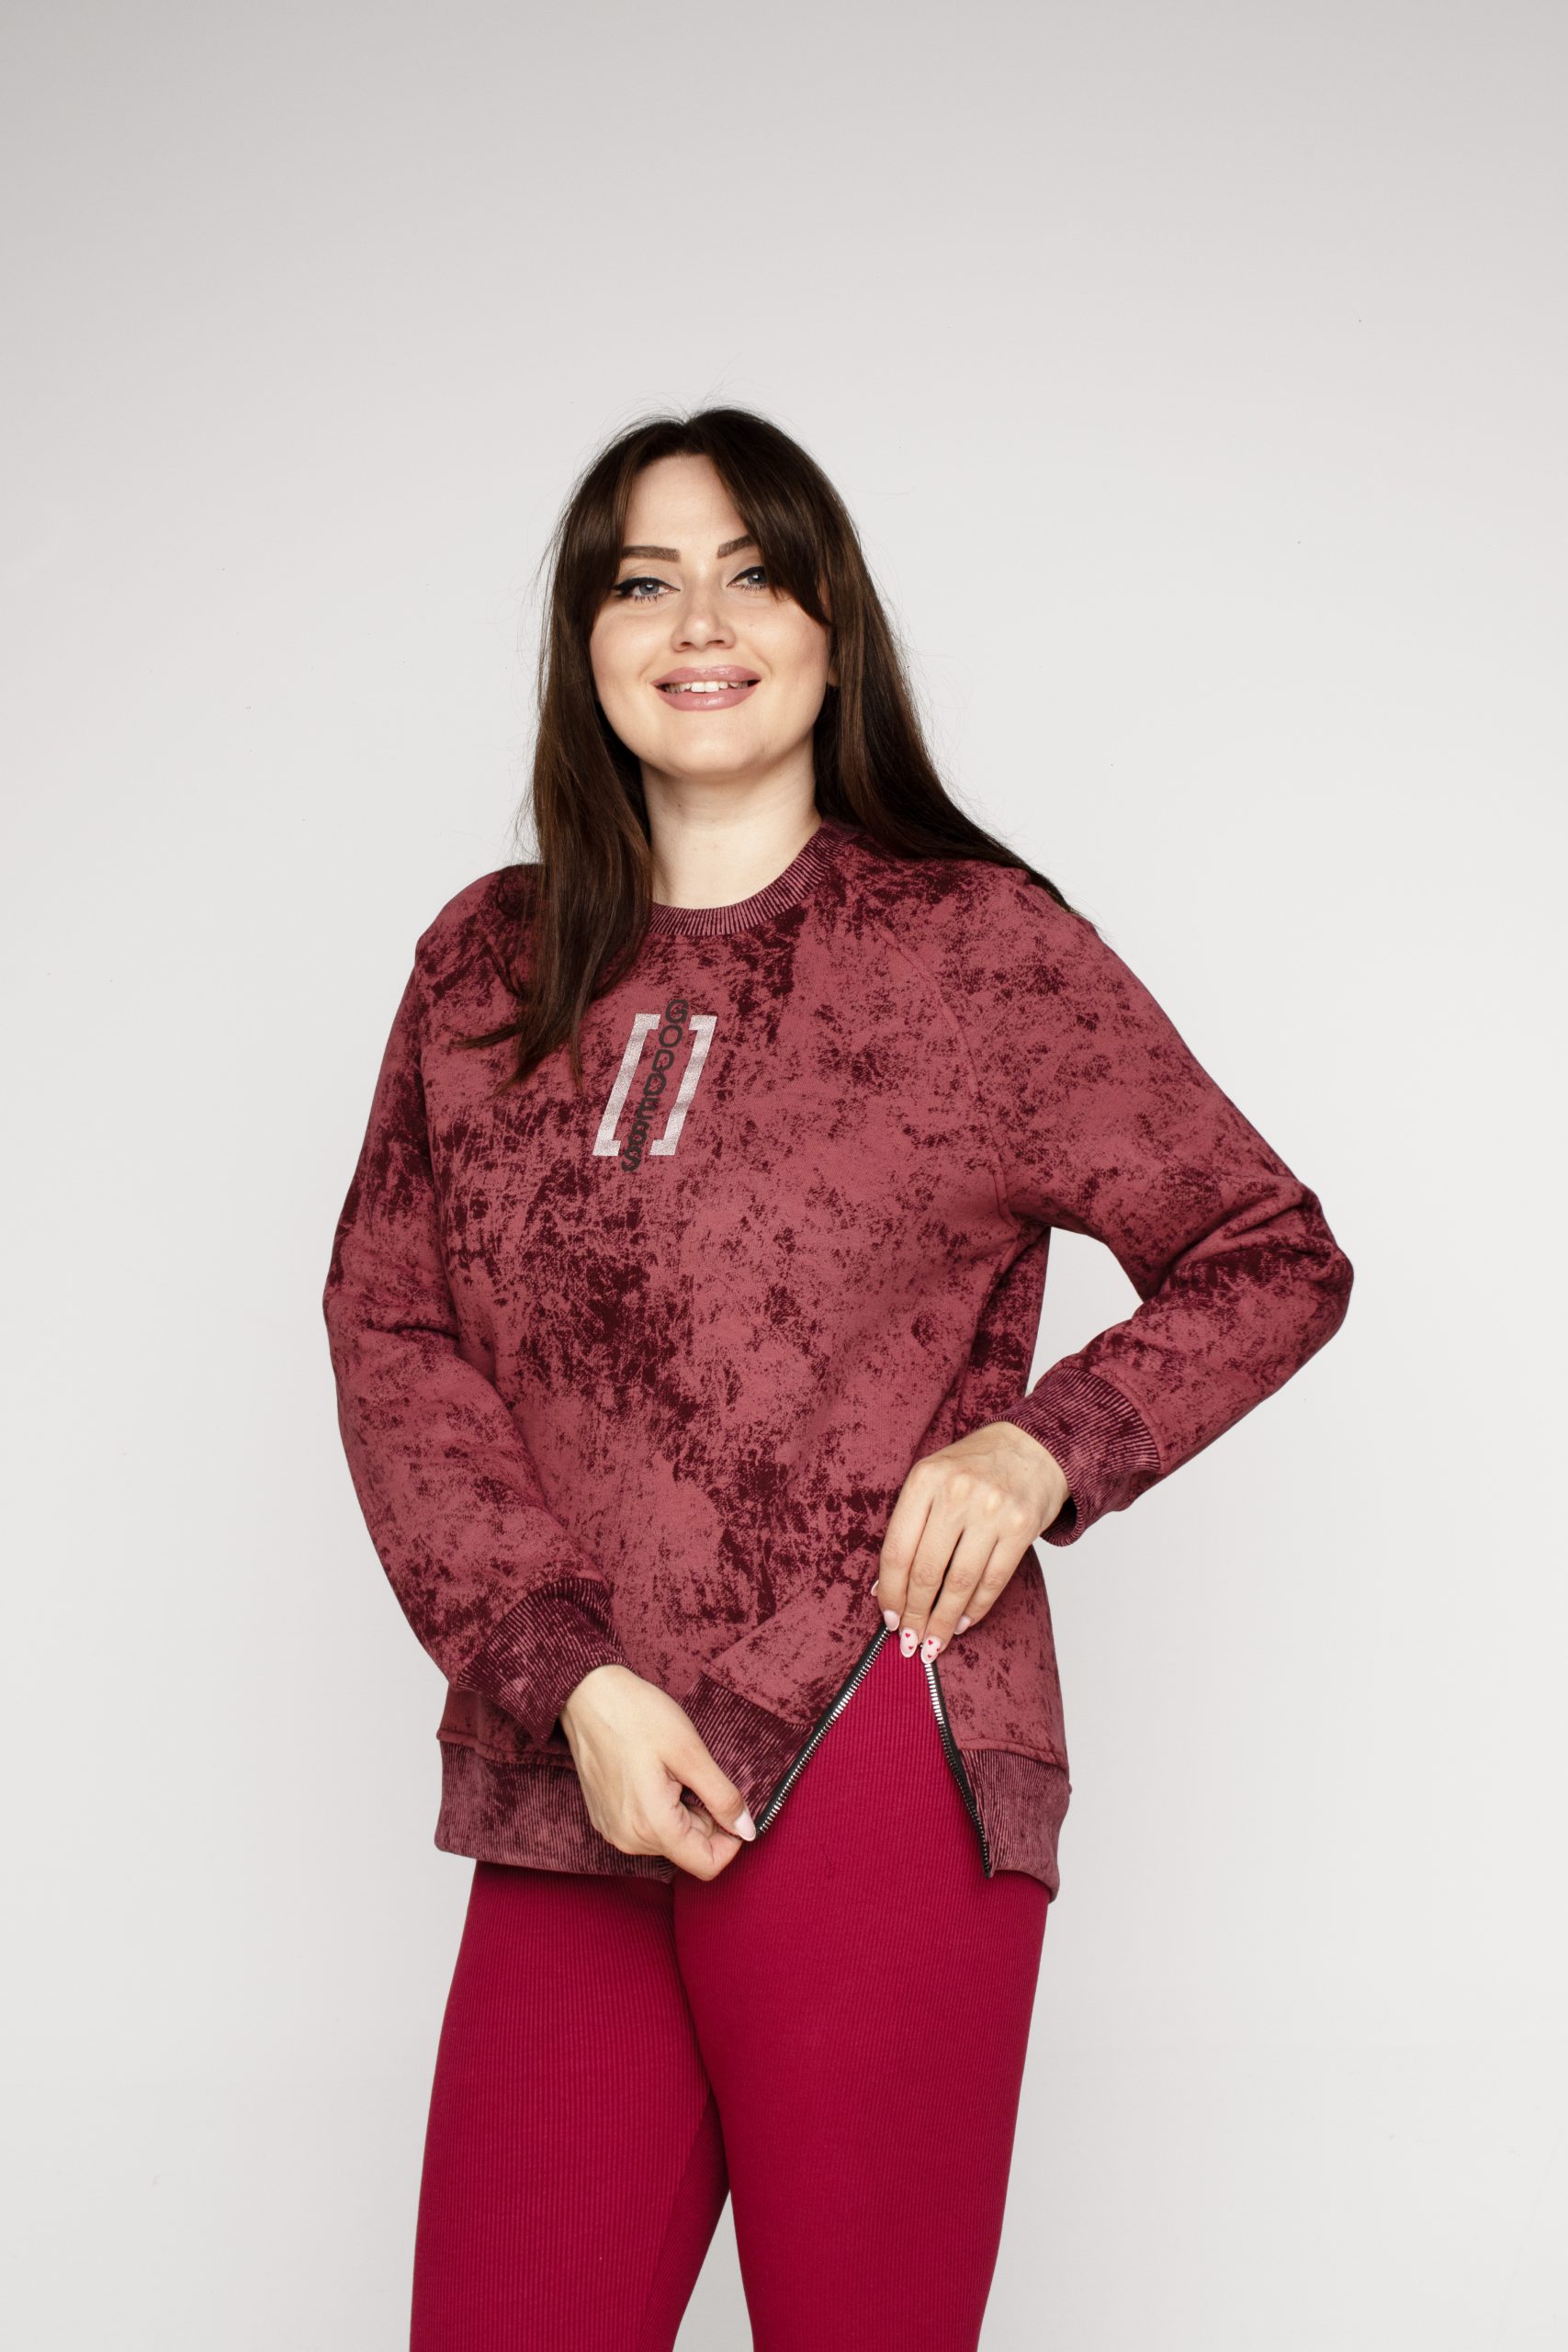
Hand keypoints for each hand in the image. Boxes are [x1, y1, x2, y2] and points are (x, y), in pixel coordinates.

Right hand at [558, 1664, 756, 1879]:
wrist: (588, 1696)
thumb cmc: (637, 1716)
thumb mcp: (691, 1752)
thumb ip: (722, 1797)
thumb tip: (747, 1830)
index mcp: (652, 1826)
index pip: (707, 1864)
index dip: (730, 1839)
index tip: (731, 1805)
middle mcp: (629, 1839)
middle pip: (688, 1850)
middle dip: (705, 1819)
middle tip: (696, 1775)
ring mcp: (614, 1831)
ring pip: (670, 1839)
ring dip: (683, 1812)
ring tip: (671, 1771)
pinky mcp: (607, 1819)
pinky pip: (648, 1828)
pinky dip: (662, 1808)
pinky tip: (654, 1775)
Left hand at [875, 1420, 1069, 1659]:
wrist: (1035, 1446)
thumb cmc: (975, 1467)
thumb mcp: (933, 1479)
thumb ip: (910, 1525)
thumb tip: (885, 1588)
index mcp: (925, 1479)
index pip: (897, 1550)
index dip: (890, 1591)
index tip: (888, 1617)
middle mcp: (957, 1493)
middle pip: (926, 1571)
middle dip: (915, 1614)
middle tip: (909, 1642)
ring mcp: (992, 1510)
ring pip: (959, 1582)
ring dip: (944, 1621)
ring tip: (934, 1642)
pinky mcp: (1021, 1527)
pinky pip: (993, 1580)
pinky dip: (976, 1609)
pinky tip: (963, 1623)